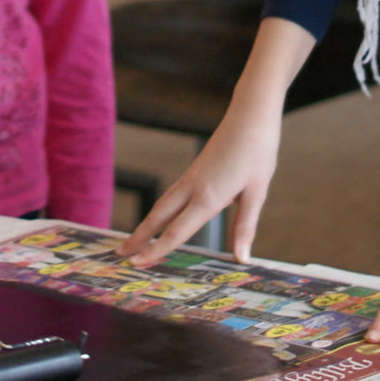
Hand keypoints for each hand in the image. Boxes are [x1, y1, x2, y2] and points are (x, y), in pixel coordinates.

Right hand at [116, 96, 283, 266]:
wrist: (250, 116)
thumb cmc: (258, 152)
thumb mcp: (257, 192)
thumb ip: (245, 227)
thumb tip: (241, 258)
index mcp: (208, 197)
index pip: (176, 231)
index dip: (156, 250)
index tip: (139, 264)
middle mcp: (192, 188)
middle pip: (158, 217)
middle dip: (139, 237)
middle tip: (121, 255)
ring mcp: (190, 178)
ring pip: (161, 205)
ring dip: (146, 224)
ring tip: (134, 240)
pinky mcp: (194, 171)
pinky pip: (171, 196)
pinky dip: (159, 212)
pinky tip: (160, 219)